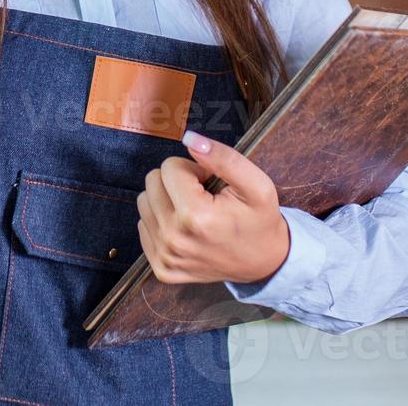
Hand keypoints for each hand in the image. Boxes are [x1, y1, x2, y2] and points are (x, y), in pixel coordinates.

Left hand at [136, 129, 291, 285]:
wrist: (263, 263)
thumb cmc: (259, 220)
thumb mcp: (256, 184)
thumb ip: (223, 157)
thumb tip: (189, 138)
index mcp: (195, 216)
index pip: (170, 167)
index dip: (193, 169)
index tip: (210, 184)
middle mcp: (174, 239)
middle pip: (152, 182)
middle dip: (176, 182)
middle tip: (202, 196)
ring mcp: (165, 257)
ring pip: (144, 202)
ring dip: (166, 200)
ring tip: (193, 211)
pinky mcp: (161, 268)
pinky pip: (143, 227)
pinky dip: (161, 221)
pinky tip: (185, 228)